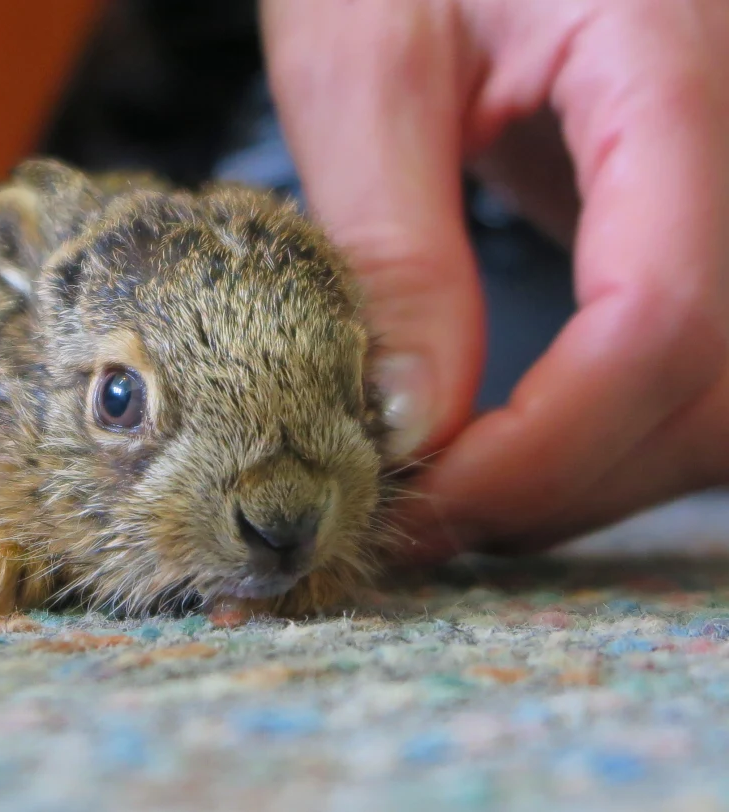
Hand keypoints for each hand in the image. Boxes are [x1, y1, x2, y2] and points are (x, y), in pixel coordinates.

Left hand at [263, 0, 728, 556]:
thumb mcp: (364, 58)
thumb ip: (395, 244)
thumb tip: (409, 424)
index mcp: (675, 52)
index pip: (666, 316)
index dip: (546, 446)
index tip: (424, 497)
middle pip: (723, 384)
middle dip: (570, 480)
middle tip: (430, 513)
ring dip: (607, 473)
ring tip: (469, 488)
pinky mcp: (708, 205)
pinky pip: (712, 358)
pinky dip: (629, 427)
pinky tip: (532, 438)